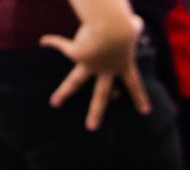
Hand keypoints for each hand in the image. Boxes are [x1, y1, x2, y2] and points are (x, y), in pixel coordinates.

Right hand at [40, 15, 149, 130]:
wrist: (111, 30)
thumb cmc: (124, 27)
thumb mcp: (133, 28)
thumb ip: (135, 27)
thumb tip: (136, 22)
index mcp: (123, 66)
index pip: (134, 85)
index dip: (140, 97)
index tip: (145, 112)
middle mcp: (106, 70)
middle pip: (101, 96)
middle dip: (96, 112)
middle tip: (91, 127)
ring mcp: (90, 65)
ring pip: (75, 82)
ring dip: (63, 93)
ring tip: (54, 103)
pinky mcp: (76, 54)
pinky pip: (63, 46)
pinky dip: (54, 41)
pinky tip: (44, 40)